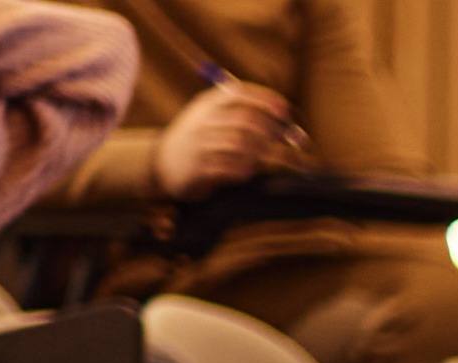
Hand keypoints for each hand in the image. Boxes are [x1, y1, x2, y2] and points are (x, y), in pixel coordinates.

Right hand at [161, 77, 301, 196]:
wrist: (163, 162)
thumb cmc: (202, 140)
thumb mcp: (215, 118)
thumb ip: (248, 117)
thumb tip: (294, 131)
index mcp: (209, 103)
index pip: (241, 94)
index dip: (267, 101)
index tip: (286, 112)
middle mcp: (204, 121)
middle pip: (247, 121)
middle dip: (273, 131)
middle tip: (289, 144)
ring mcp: (199, 145)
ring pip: (241, 145)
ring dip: (265, 154)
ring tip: (276, 161)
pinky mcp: (197, 169)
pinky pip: (228, 169)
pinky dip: (245, 170)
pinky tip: (250, 173)